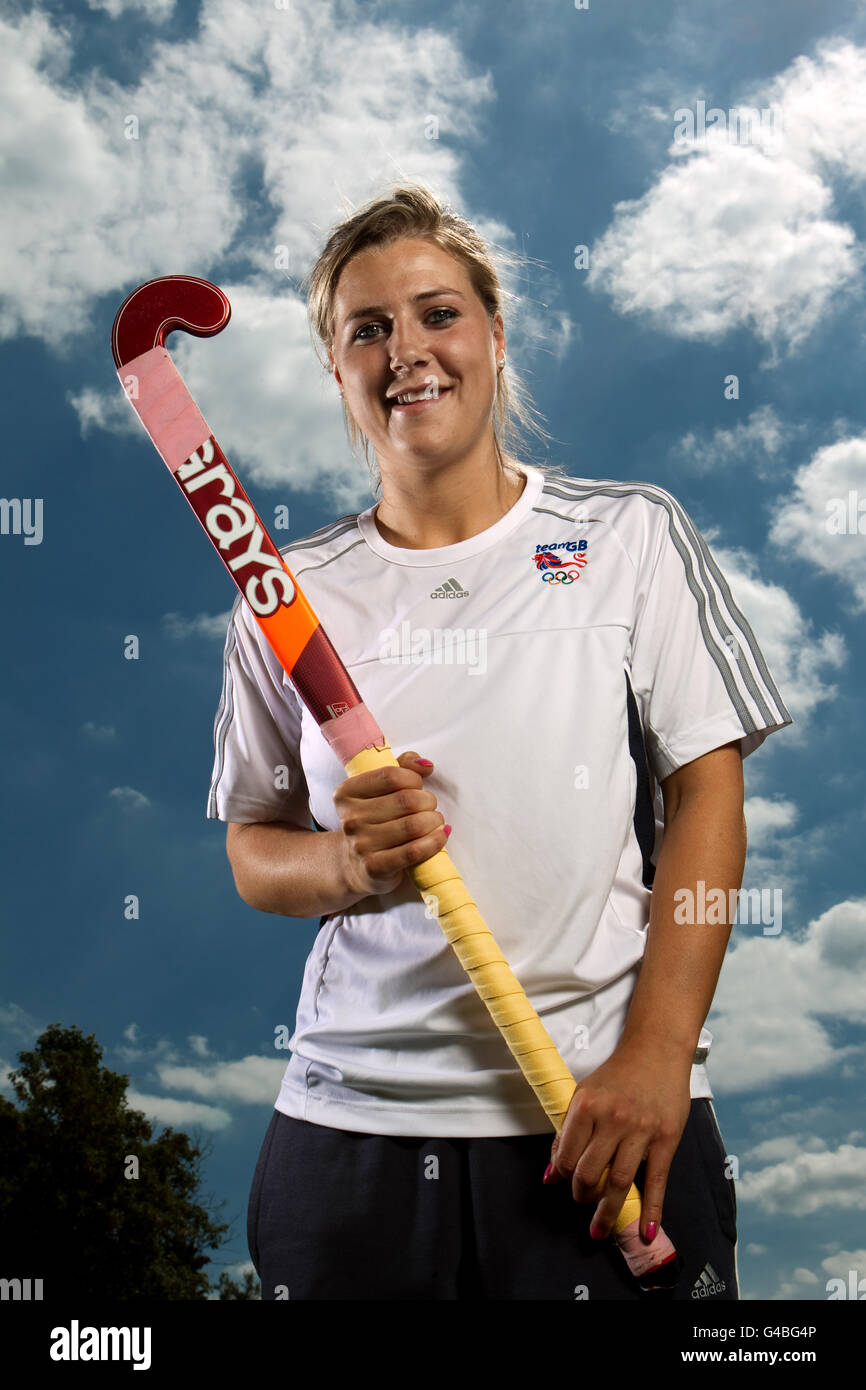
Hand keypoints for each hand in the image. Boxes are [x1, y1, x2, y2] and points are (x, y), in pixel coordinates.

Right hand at [333, 751, 448, 897]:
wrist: (357, 865)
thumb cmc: (375, 821)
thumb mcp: (380, 789)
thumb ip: (402, 767)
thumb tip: (425, 765)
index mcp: (347, 793)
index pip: (391, 776)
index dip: (413, 779)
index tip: (417, 786)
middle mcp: (350, 818)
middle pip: (406, 800)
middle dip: (428, 801)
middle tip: (430, 807)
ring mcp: (361, 845)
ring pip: (413, 825)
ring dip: (434, 821)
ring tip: (435, 821)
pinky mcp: (375, 868)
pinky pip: (414, 851)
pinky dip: (434, 841)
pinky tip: (440, 836)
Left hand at [545, 1039, 691, 1241]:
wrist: (656, 1050)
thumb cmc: (617, 1074)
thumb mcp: (584, 1093)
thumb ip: (568, 1130)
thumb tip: (552, 1172)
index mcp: (586, 1106)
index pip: (566, 1156)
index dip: (561, 1175)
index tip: (562, 1182)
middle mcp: (612, 1120)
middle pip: (589, 1174)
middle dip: (582, 1195)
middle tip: (582, 1200)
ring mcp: (641, 1131)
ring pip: (618, 1183)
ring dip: (607, 1212)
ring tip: (600, 1227)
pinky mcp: (666, 1139)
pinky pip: (656, 1182)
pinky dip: (650, 1211)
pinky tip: (645, 1232)